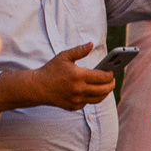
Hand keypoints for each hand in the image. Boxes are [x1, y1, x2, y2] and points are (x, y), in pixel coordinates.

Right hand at [0, 43, 114, 112]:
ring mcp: (76, 100)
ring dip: (105, 92)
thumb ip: (79, 50)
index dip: (110, 74)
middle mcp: (79, 89)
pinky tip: (93, 91)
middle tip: (112, 80)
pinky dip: (92, 97)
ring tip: (106, 86)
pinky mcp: (73, 107)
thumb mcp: (64, 57)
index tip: (112, 71)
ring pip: (99, 98)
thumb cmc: (51, 70)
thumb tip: (91, 44)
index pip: (102, 77)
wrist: (37, 87)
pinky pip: (88, 103)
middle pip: (104, 90)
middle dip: (111, 84)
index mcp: (78, 76)